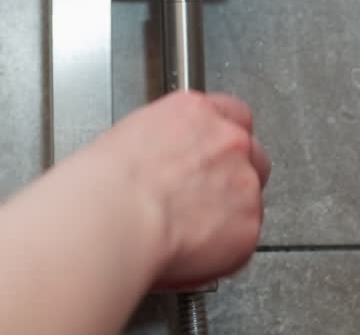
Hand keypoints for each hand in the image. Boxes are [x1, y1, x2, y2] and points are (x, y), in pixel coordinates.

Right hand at [91, 90, 270, 288]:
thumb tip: (168, 162)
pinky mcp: (249, 224)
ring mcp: (244, 181)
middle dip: (234, 175)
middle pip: (251, 153)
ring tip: (188, 229)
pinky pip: (244, 237)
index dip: (221, 138)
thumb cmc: (107, 184)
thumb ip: (168, 143)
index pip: (232, 113)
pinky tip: (192, 247)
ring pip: (250, 198)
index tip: (210, 155)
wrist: (115, 216)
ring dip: (229, 213)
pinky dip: (224, 247)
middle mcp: (227, 140)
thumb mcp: (130, 137)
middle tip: (203, 196)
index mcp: (195, 112)